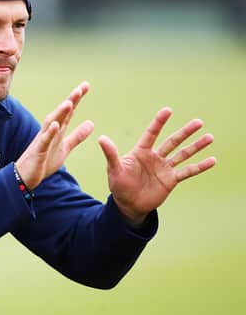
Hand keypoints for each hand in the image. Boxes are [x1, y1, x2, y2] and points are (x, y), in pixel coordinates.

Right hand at [15, 82, 94, 188]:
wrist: (25, 177)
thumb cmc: (43, 161)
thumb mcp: (65, 147)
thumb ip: (77, 136)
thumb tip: (91, 123)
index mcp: (57, 131)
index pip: (68, 112)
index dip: (76, 99)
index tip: (85, 85)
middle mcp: (49, 132)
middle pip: (60, 113)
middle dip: (70, 101)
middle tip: (80, 89)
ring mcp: (42, 141)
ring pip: (51, 123)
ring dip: (59, 113)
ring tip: (69, 102)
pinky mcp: (38, 152)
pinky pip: (44, 141)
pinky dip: (49, 132)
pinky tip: (56, 125)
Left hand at [98, 107, 215, 226]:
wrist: (128, 204)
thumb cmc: (119, 185)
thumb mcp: (114, 169)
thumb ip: (111, 154)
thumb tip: (101, 138)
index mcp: (141, 152)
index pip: (152, 134)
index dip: (159, 122)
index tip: (168, 110)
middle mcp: (155, 157)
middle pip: (172, 141)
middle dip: (185, 132)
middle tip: (198, 122)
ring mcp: (164, 168)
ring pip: (183, 154)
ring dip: (196, 146)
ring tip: (209, 137)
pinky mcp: (171, 180)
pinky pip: (187, 171)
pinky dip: (199, 166)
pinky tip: (212, 160)